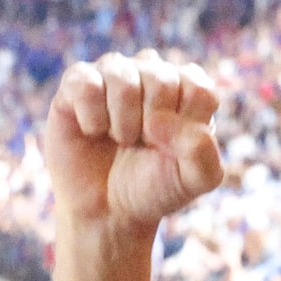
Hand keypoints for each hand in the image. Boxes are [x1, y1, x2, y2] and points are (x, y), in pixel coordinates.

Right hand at [45, 52, 224, 236]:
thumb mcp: (193, 180)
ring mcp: (115, 73)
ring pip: (123, 78)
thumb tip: (162, 120)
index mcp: (188, 89)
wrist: (107, 208)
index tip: (172, 147)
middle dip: (153, 126)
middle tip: (143, 144)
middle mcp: (153, 72)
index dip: (184, 125)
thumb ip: (203, 153)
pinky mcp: (77, 81)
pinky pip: (85, 84)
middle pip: (163, 80)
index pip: (199, 88)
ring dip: (123, 122)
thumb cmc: (155, 187)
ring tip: (120, 138)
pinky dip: (92, 117)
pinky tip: (93, 131)